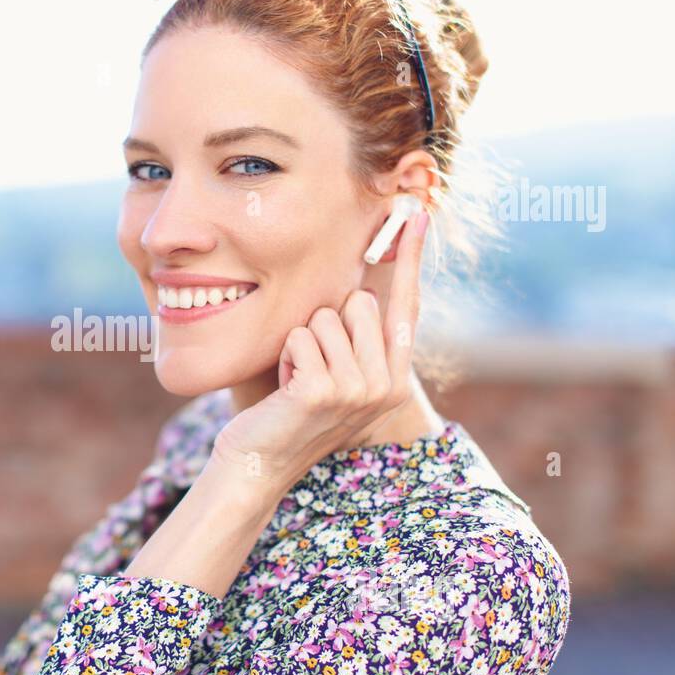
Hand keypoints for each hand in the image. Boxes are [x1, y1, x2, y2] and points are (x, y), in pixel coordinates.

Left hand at [210, 210, 429, 496]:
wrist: (258, 462)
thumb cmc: (288, 412)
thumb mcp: (332, 375)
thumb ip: (355, 339)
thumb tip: (365, 289)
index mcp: (394, 379)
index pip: (406, 306)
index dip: (410, 258)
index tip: (416, 212)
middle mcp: (386, 386)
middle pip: (359, 303)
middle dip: (324, 324)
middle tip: (309, 366)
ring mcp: (358, 391)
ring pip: (325, 318)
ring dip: (299, 344)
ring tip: (295, 381)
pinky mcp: (324, 392)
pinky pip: (299, 337)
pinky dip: (283, 356)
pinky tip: (283, 389)